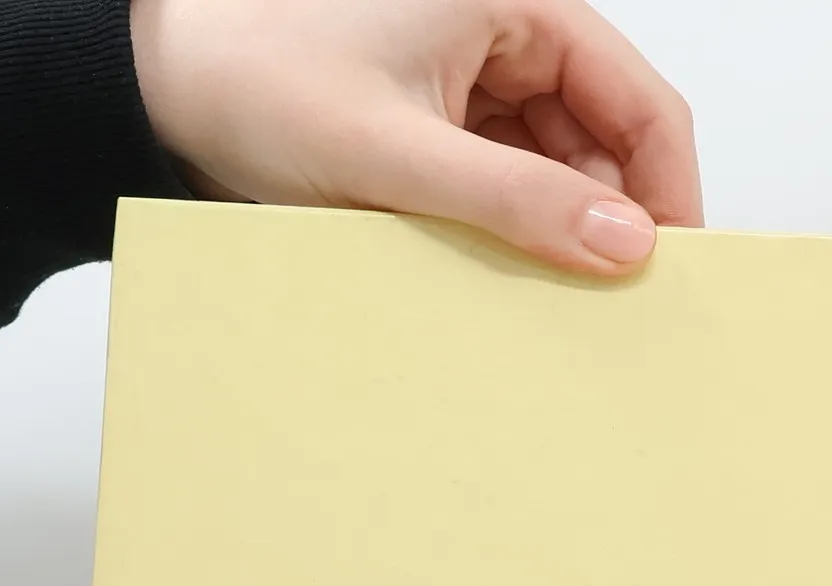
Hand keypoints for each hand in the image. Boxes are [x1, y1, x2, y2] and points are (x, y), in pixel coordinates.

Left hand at [129, 0, 700, 274]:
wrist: (159, 92)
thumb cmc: (254, 82)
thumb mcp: (395, 153)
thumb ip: (515, 199)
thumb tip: (623, 244)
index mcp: (513, 3)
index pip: (640, 100)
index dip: (667, 191)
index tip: (672, 276)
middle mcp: (504, 34)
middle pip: (605, 141)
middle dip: (608, 221)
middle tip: (607, 308)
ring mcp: (473, 83)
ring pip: (558, 171)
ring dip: (554, 234)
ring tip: (544, 298)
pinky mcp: (442, 127)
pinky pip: (506, 186)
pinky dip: (509, 234)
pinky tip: (499, 278)